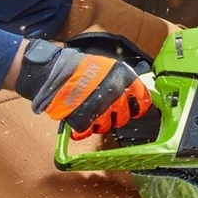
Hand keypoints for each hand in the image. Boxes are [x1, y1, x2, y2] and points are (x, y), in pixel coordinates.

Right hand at [15, 39, 151, 139]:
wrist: (54, 71)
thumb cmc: (80, 66)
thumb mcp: (108, 66)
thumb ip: (121, 79)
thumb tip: (131, 91)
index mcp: (124, 79)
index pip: (143, 98)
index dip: (140, 106)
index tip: (137, 109)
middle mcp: (116, 95)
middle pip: (125, 116)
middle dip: (118, 117)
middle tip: (110, 114)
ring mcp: (101, 109)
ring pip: (107, 126)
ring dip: (101, 124)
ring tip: (92, 117)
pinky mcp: (83, 120)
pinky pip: (88, 132)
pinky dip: (83, 130)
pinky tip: (80, 123)